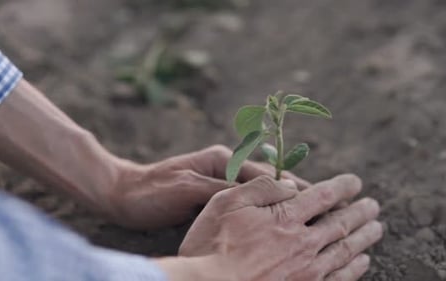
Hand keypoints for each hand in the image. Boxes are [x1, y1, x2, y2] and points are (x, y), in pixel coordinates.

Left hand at [106, 145, 310, 228]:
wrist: (122, 195)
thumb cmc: (152, 193)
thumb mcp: (188, 191)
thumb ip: (224, 190)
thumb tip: (263, 192)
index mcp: (221, 160)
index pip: (266, 174)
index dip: (292, 187)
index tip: (318, 197)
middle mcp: (224, 166)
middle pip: (268, 180)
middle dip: (294, 193)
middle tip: (324, 205)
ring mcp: (219, 179)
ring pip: (259, 190)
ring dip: (282, 201)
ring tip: (308, 214)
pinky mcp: (212, 193)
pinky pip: (245, 200)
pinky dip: (263, 209)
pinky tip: (275, 221)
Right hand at [178, 174, 381, 280]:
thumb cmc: (212, 243)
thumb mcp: (228, 201)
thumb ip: (262, 189)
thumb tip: (290, 185)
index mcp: (285, 217)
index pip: (323, 196)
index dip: (342, 186)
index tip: (355, 182)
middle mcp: (302, 243)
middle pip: (341, 223)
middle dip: (360, 212)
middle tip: (374, 205)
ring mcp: (306, 271)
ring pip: (345, 250)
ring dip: (365, 238)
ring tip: (377, 229)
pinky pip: (339, 279)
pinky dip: (354, 269)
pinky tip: (362, 262)